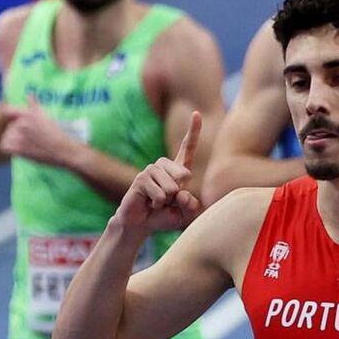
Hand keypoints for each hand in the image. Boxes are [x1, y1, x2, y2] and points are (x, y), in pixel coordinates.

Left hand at [0, 95, 75, 166]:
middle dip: (16, 130)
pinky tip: (21, 150)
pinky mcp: (17, 148)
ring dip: (13, 140)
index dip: (11, 117)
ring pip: (7, 136)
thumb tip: (29, 94)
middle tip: (30, 137)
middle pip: (10, 126)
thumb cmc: (56, 133)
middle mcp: (21, 123)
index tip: (17, 122)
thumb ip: (35, 104)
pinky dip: (10, 149)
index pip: (8, 111)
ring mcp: (18, 136)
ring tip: (27, 144)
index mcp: (27, 114)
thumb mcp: (46, 116)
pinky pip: (5, 146)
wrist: (62, 150)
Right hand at [114, 112, 201, 231]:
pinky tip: (150, 204)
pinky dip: (158, 204)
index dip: (193, 131)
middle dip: (180, 194)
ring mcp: (151, 170)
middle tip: (168, 202)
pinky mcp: (141, 179)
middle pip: (184, 174)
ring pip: (171, 186)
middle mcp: (164, 166)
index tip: (196, 113)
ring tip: (158, 203)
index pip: (187, 148)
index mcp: (177, 170)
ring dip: (167, 201)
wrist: (141, 224)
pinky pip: (159, 194)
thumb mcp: (185, 213)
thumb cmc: (165, 216)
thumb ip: (190, 205)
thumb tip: (181, 193)